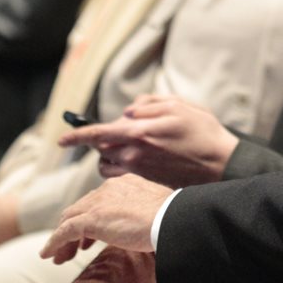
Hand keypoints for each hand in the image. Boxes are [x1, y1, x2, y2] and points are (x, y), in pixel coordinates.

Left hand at [39, 174, 169, 264]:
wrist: (172, 219)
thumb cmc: (173, 216)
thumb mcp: (156, 208)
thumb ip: (143, 211)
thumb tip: (143, 224)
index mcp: (126, 183)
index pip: (99, 199)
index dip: (91, 217)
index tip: (90, 235)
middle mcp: (109, 188)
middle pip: (81, 208)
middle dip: (74, 229)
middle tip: (74, 248)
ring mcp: (98, 203)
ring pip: (70, 220)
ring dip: (62, 239)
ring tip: (60, 256)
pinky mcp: (91, 219)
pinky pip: (64, 232)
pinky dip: (54, 243)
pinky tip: (50, 255)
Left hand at [58, 94, 238, 187]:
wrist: (221, 165)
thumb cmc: (203, 132)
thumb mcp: (180, 106)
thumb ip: (149, 104)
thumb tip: (129, 111)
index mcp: (139, 132)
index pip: (97, 133)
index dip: (77, 136)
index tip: (61, 139)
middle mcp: (134, 153)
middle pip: (101, 148)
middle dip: (102, 139)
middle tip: (123, 130)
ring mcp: (139, 169)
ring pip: (109, 163)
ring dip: (110, 154)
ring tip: (131, 145)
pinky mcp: (146, 179)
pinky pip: (122, 172)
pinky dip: (122, 164)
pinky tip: (142, 157)